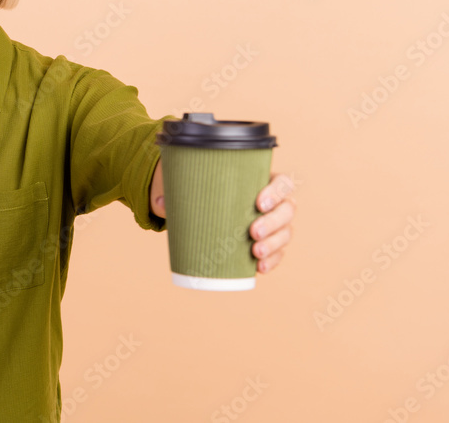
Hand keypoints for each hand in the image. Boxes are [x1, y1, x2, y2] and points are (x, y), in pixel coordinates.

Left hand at [149, 165, 295, 273]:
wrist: (206, 211)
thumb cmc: (203, 191)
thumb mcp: (191, 184)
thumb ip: (175, 190)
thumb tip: (160, 204)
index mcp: (260, 181)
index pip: (282, 182)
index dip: (276, 192)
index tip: (258, 203)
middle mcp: (273, 203)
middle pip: (288, 210)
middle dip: (274, 222)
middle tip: (252, 232)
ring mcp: (274, 225)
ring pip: (286, 233)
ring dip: (275, 244)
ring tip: (255, 252)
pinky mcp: (268, 244)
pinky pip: (278, 253)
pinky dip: (272, 260)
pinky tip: (260, 268)